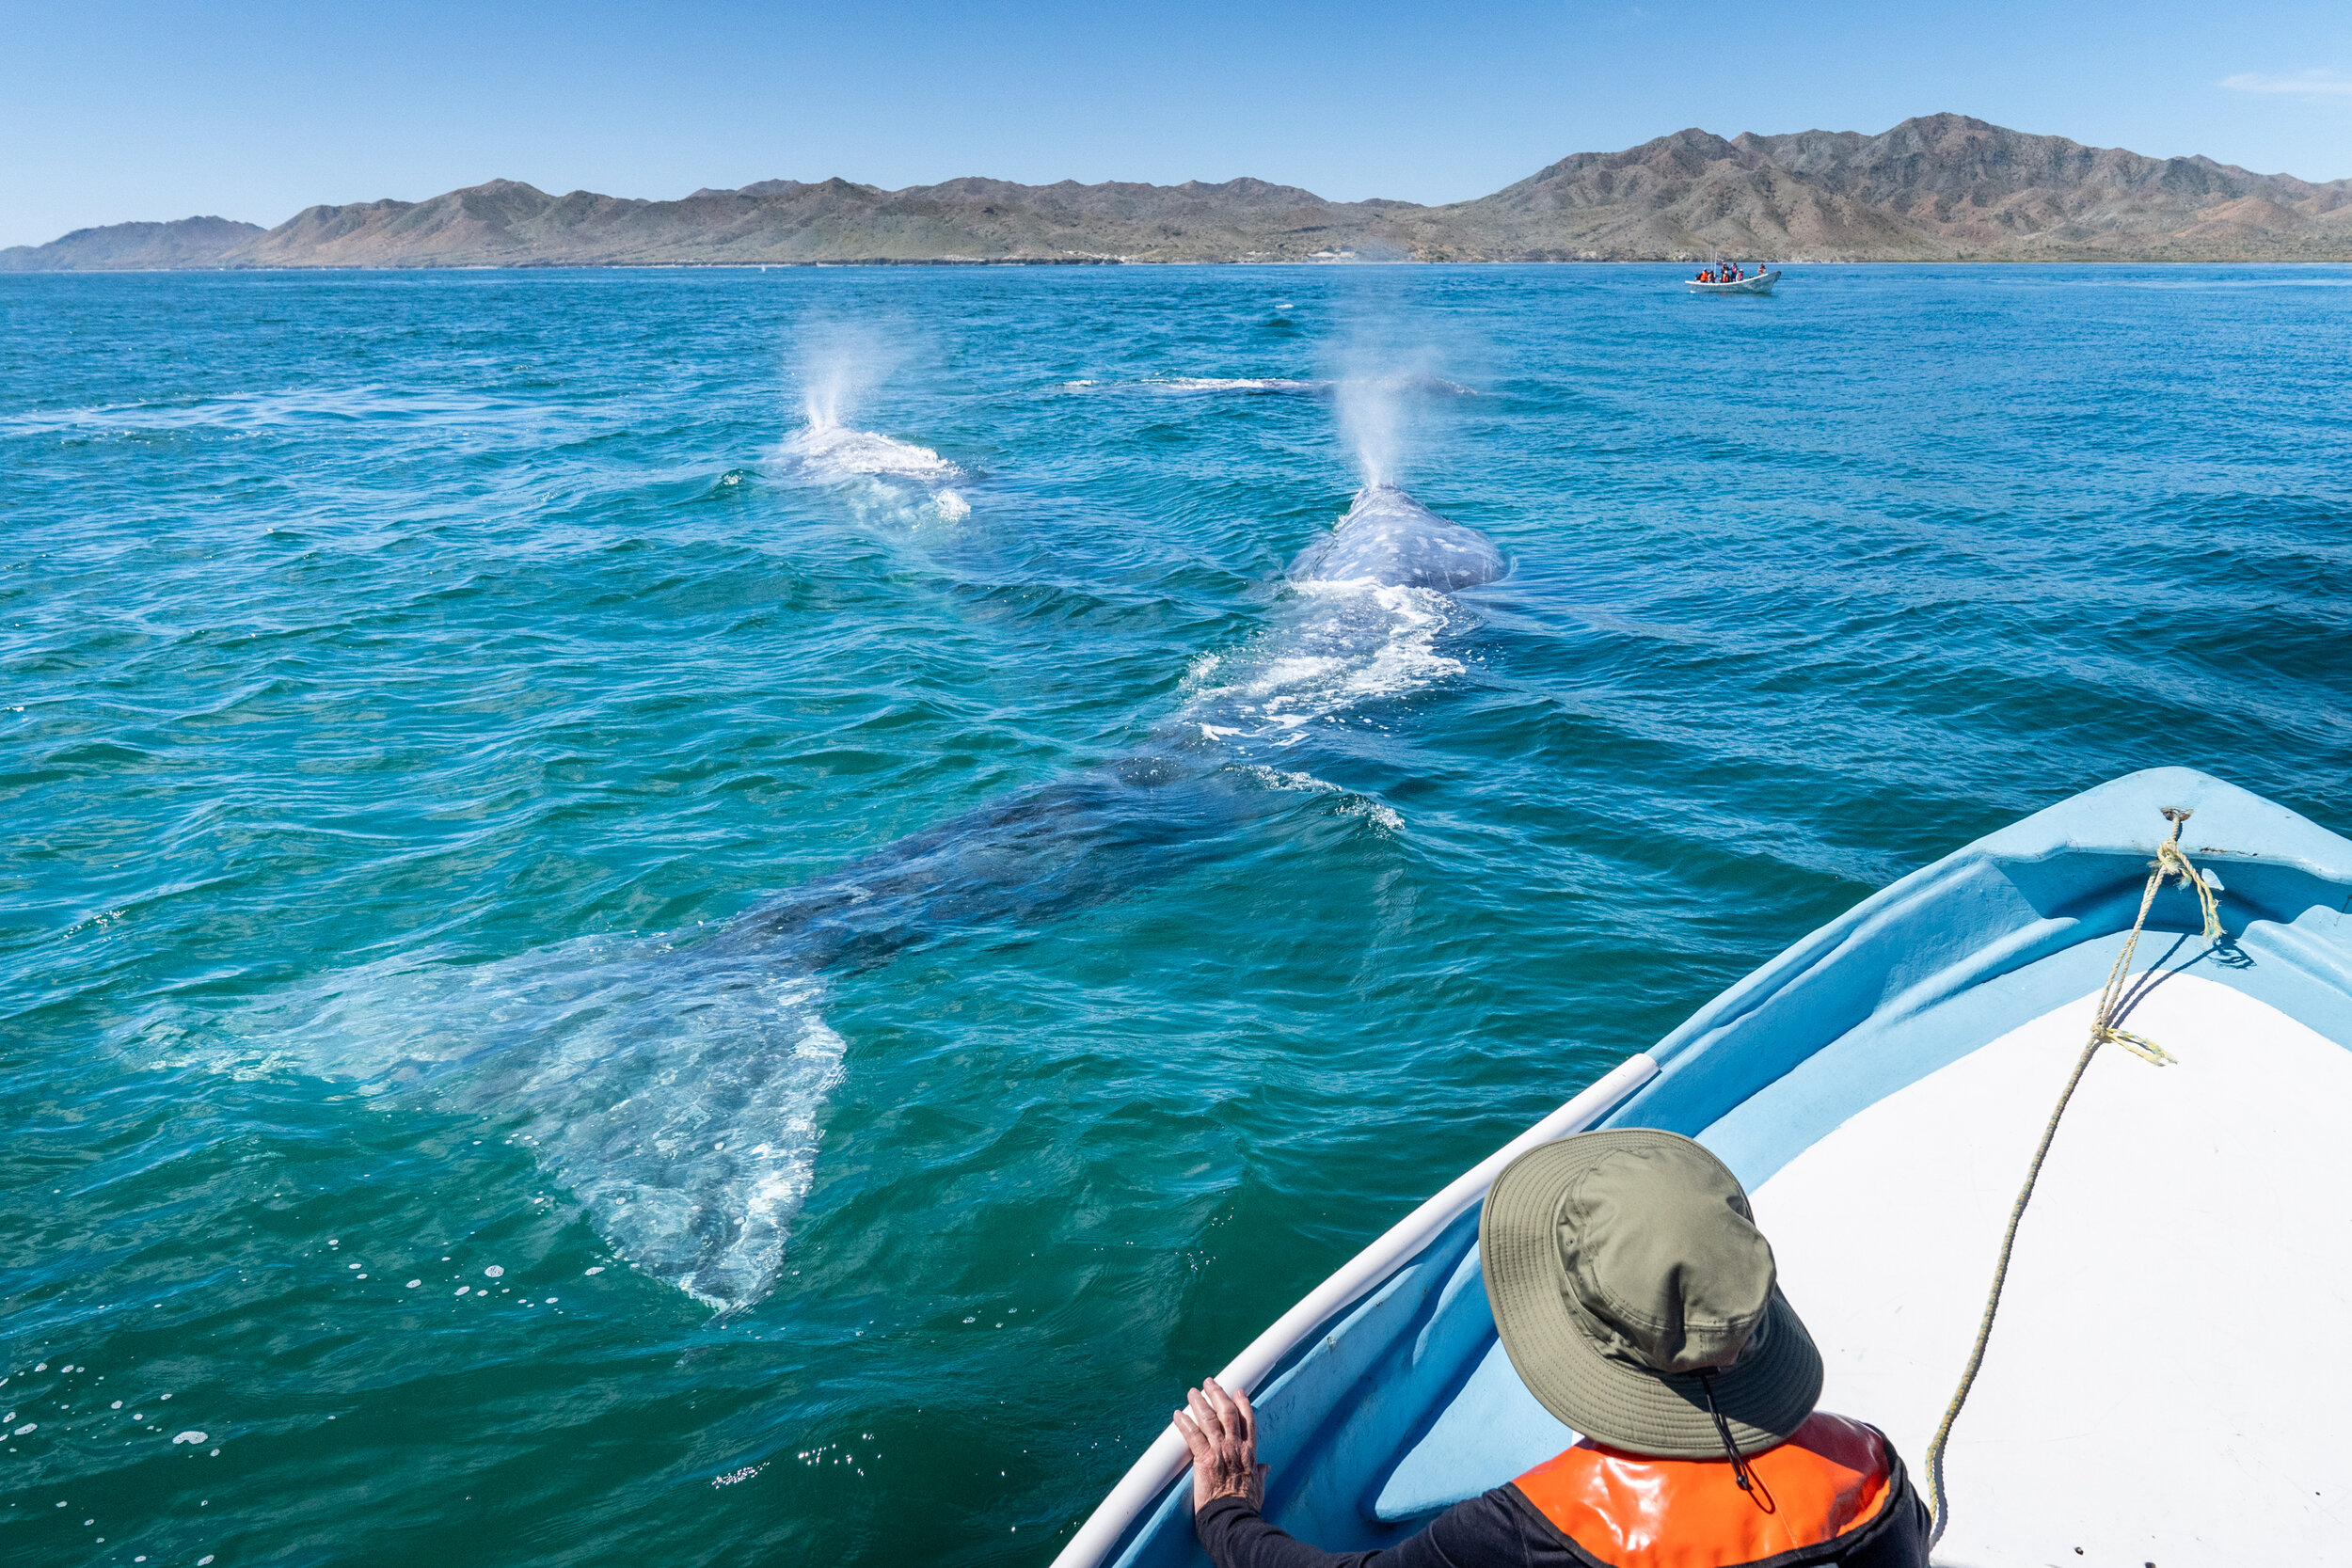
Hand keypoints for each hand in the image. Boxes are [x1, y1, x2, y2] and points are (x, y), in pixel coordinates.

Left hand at [1173, 1376, 1267, 1512]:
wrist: (1233, 1518)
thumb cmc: (1246, 1506)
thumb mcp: (1258, 1486)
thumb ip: (1260, 1474)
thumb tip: (1266, 1467)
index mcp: (1250, 1453)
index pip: (1248, 1421)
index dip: (1243, 1404)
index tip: (1238, 1391)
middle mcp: (1236, 1447)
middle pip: (1227, 1413)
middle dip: (1218, 1395)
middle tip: (1210, 1383)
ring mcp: (1220, 1451)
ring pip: (1209, 1419)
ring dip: (1200, 1403)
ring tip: (1192, 1392)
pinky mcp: (1203, 1460)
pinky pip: (1192, 1436)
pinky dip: (1184, 1423)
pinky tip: (1178, 1414)